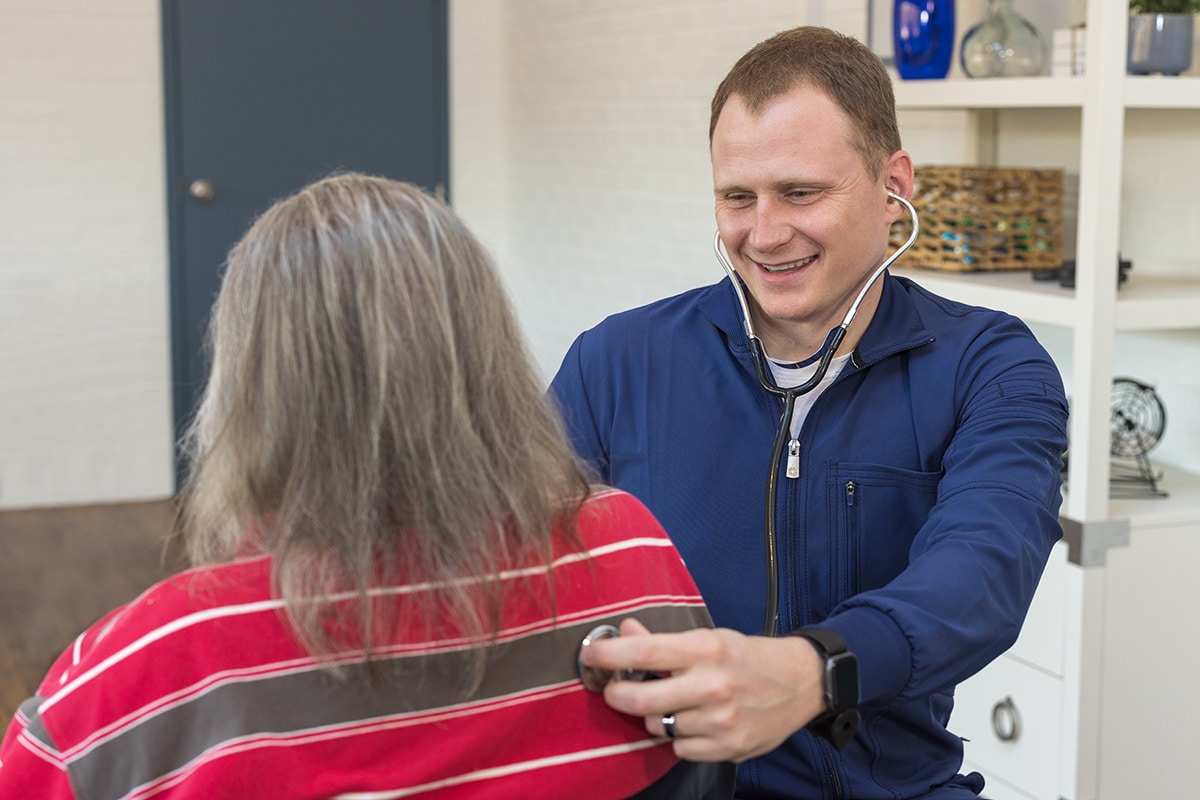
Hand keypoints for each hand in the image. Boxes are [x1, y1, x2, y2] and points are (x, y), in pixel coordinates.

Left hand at [579, 617, 826, 761]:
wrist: (801, 683)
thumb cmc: (747, 657)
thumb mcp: (709, 638)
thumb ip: (663, 641)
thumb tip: (624, 631)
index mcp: (706, 650)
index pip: (644, 653)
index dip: (609, 655)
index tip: (590, 655)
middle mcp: (712, 685)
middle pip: (642, 700)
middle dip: (616, 696)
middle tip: (614, 690)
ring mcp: (721, 721)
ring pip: (658, 727)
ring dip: (654, 717)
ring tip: (672, 703)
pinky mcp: (728, 747)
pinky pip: (680, 749)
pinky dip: (679, 738)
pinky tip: (694, 722)